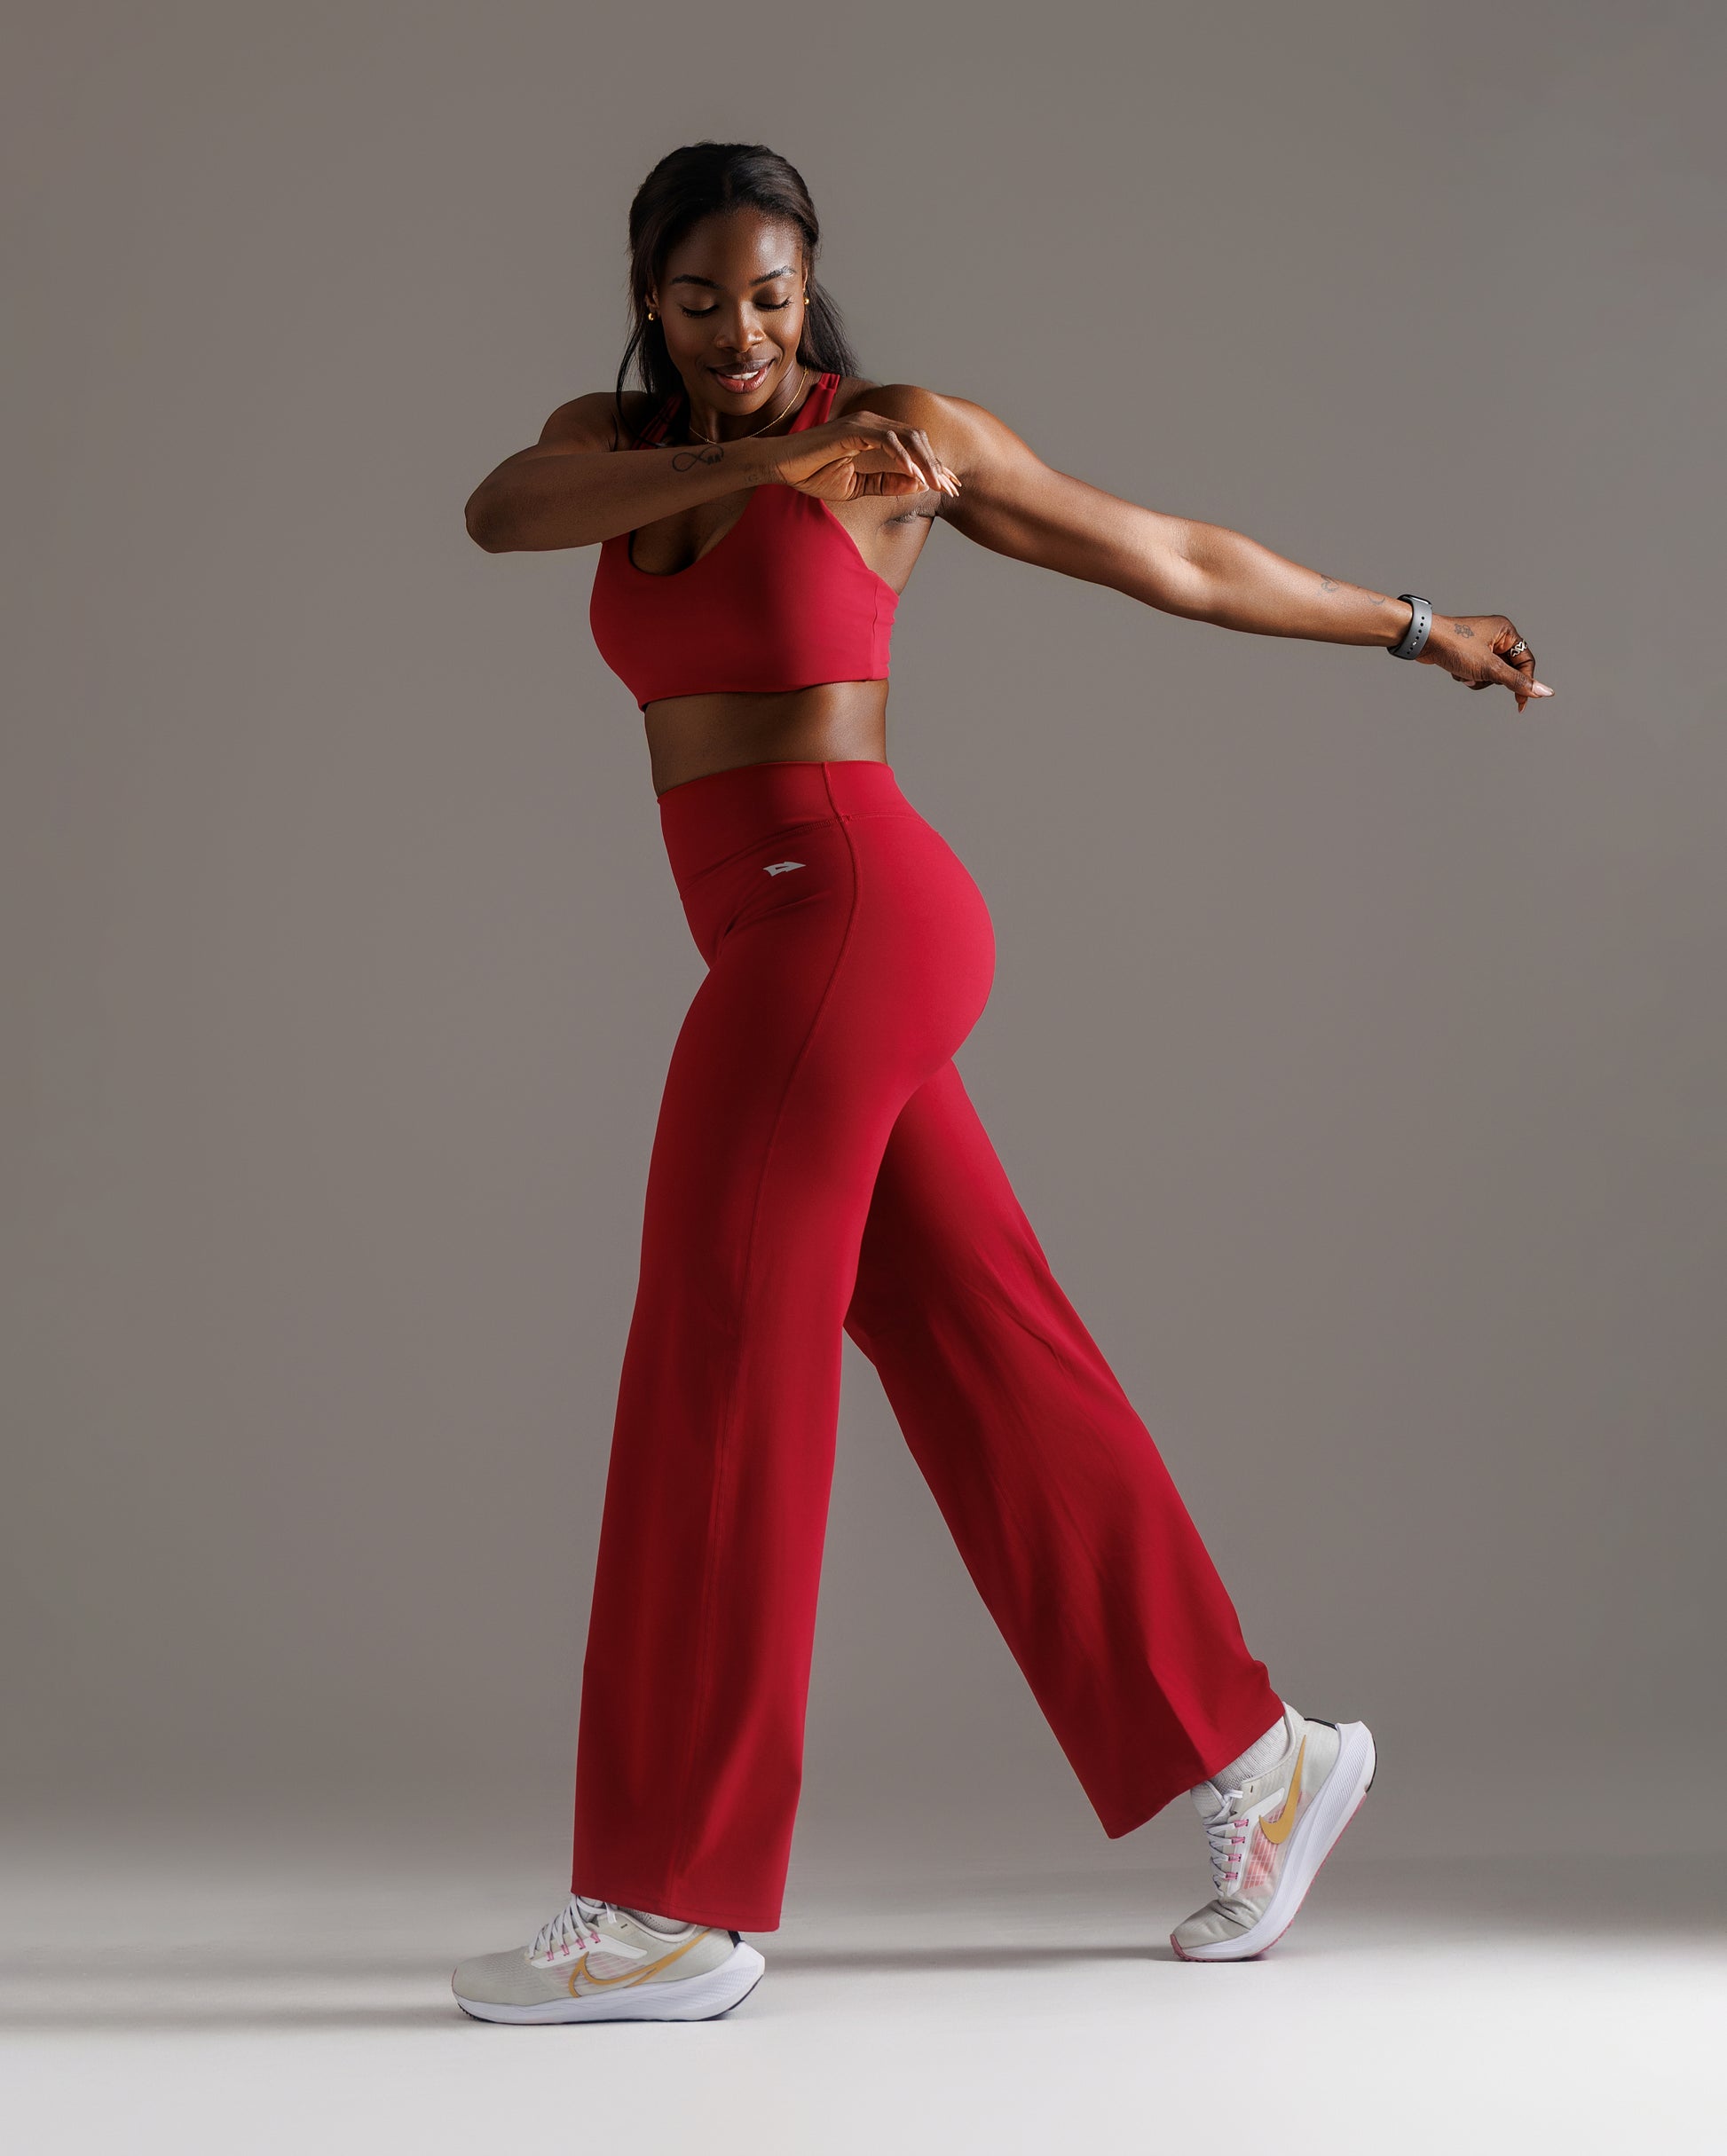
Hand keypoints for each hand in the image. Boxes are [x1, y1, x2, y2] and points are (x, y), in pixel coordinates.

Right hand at [767, 409, 962, 502]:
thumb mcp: (858, 486)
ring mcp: (864, 423)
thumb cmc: (814, 474)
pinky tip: (913, 475)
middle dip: (936, 465)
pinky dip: (902, 457)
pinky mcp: (853, 429)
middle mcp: (874, 423)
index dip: (934, 466)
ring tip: (936, 484)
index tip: (950, 487)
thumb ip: (887, 483)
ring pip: (907, 437)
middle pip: (917, 439)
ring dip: (925, 462)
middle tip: (950, 489)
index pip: (914, 446)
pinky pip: (886, 440)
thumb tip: (917, 484)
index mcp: (877, 433)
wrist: (783, 467)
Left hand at [1417, 613, 1553, 712]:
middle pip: (1508, 669)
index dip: (1525, 683)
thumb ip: (1516, 681)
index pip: (1526, 661)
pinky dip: (1468, 676)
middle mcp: (1496, 635)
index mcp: (1506, 631)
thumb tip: (1544, 692)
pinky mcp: (1468, 653)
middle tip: (1481, 677)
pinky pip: (1476, 672)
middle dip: (1493, 679)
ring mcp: (1481, 644)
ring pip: (1491, 673)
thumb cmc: (1454, 645)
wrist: (1422, 640)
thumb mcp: (1489, 668)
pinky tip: (1456, 671)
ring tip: (1466, 673)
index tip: (1520, 703)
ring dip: (1479, 679)